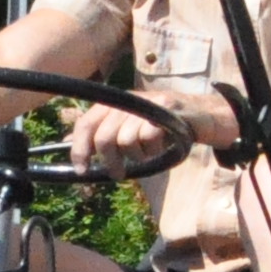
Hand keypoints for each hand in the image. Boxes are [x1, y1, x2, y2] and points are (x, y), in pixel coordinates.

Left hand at [67, 77, 226, 173]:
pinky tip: (162, 144)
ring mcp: (147, 101)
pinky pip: (149, 137)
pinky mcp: (166, 108)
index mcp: (114, 103)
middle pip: (105, 137)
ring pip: (127, 140)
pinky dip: (155, 148)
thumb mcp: (129, 130)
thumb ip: (101, 134)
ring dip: (138, 155)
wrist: (202, 117)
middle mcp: (127, 98)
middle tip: (119, 173)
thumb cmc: (163, 128)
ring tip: (149, 151)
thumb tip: (67, 142)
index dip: (79, 148)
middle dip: (111, 161)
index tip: (81, 169)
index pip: (86, 123)